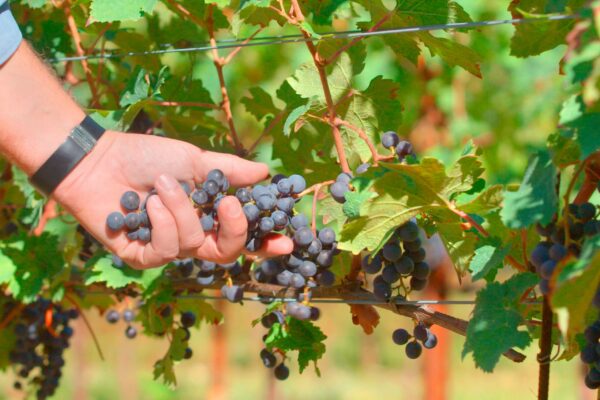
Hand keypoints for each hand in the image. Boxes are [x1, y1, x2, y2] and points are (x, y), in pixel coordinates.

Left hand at [52, 131, 292, 268]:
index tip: (287, 241)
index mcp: (207, 216)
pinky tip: (149, 204)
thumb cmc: (148, 157)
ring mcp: (167, 249)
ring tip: (162, 185)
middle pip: (226, 252)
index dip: (265, 243)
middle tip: (229, 207)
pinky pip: (166, 250)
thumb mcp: (195, 160)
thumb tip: (266, 172)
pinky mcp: (143, 257)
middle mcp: (191, 237)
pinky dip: (161, 223)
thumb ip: (230, 171)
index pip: (242, 237)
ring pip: (192, 243)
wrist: (99, 160)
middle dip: (233, 230)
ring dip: (181, 210)